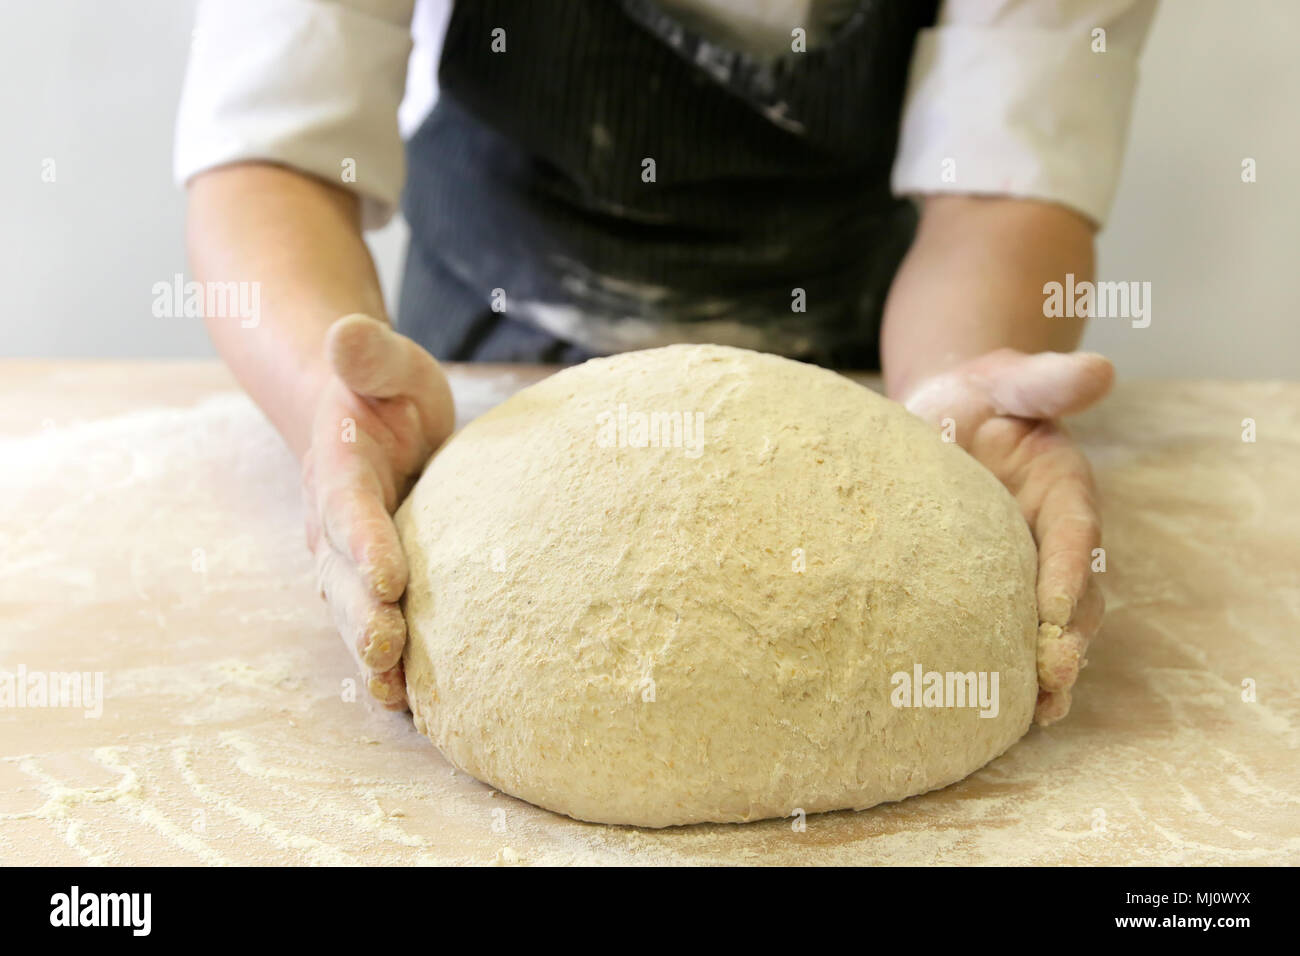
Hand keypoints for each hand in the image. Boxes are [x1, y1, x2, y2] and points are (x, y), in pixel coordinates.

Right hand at [301, 315, 454, 708]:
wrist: (360, 419)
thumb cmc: (385, 392)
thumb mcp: (387, 363)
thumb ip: (369, 355)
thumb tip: (345, 334)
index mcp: (341, 468)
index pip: (349, 507)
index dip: (364, 542)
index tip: (390, 575)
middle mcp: (334, 524)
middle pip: (343, 576)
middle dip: (363, 615)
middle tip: (387, 651)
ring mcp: (348, 559)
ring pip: (352, 611)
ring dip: (370, 654)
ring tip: (395, 696)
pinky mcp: (369, 582)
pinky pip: (373, 622)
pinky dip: (388, 664)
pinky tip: (414, 705)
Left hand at [900, 349, 1113, 724]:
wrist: (946, 419)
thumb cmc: (980, 398)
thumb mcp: (1010, 380)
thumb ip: (1046, 383)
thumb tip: (1099, 369)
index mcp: (1064, 491)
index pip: (1075, 534)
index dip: (1070, 572)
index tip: (1055, 609)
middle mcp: (1055, 540)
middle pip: (1075, 597)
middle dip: (1067, 640)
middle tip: (1052, 677)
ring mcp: (1027, 570)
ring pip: (1050, 628)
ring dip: (1047, 669)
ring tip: (1037, 710)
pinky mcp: (993, 589)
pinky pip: (1009, 632)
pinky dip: (1010, 670)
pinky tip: (999, 711)